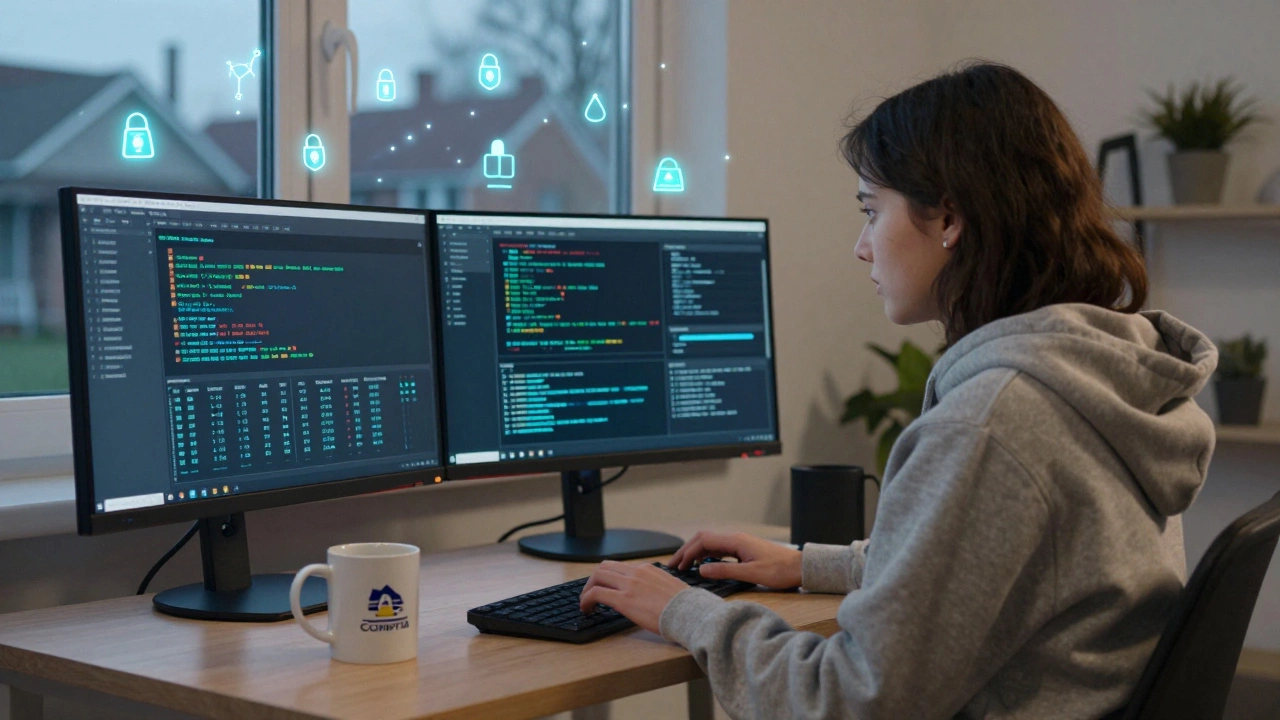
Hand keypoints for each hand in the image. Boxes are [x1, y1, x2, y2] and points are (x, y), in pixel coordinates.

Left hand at [579, 561, 689, 634]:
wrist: (690, 613)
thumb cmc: (684, 607)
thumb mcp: (670, 588)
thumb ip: (656, 587)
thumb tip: (651, 596)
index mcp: (648, 569)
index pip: (621, 567)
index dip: (608, 577)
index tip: (605, 587)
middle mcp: (637, 573)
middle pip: (604, 567)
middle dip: (594, 580)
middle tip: (590, 594)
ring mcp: (629, 585)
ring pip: (597, 577)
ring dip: (587, 589)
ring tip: (585, 603)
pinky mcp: (623, 600)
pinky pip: (596, 594)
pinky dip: (586, 600)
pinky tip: (586, 609)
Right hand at [670, 531, 802, 589]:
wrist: (799, 567)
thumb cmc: (779, 571)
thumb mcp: (751, 574)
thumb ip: (725, 571)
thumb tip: (701, 570)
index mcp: (736, 541)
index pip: (703, 541)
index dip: (687, 552)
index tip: (677, 565)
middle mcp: (735, 538)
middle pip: (704, 539)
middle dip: (686, 550)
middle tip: (674, 564)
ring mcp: (739, 543)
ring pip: (710, 543)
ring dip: (695, 553)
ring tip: (684, 566)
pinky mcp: (743, 550)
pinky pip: (719, 549)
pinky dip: (706, 555)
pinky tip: (703, 565)